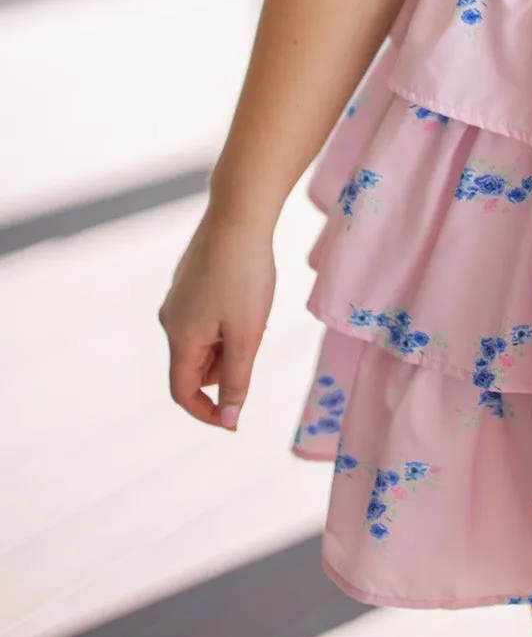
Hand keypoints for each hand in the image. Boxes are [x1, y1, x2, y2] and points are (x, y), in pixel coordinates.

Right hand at [158, 209, 276, 429]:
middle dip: (226, 369)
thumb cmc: (245, 275)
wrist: (239, 215)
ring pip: (203, 341)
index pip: (183, 392)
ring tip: (254, 315)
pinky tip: (248, 295)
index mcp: (180, 337)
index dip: (207, 413)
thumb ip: (236, 380)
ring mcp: (178, 299)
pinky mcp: (188, 282)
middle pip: (195, 367)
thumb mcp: (246, 335)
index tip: (235, 421)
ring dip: (229, 344)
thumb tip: (228, 419)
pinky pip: (206, 318)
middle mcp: (170, 320)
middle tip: (256, 341)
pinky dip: (227, 322)